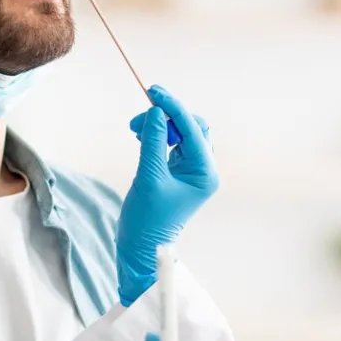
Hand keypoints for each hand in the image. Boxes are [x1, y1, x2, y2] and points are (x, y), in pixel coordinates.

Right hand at [117, 85, 217, 305]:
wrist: (142, 248)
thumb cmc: (147, 219)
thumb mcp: (149, 177)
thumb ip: (152, 142)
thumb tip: (155, 112)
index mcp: (205, 173)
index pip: (192, 129)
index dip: (173, 108)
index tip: (153, 92)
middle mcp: (204, 170)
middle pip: (192, 127)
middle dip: (167, 117)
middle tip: (139, 117)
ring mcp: (192, 171)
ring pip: (181, 134)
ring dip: (160, 125)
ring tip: (135, 129)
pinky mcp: (179, 173)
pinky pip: (173, 144)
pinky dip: (158, 136)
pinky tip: (142, 136)